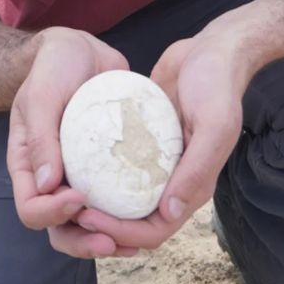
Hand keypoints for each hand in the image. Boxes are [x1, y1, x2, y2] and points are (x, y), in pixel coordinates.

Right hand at [7, 26, 136, 259]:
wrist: (79, 50)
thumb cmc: (52, 70)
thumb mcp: (42, 96)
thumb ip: (42, 137)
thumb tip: (47, 185)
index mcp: (31, 168)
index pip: (33, 210)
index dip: (52, 215)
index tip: (79, 198)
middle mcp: (55, 178)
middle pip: (61, 228)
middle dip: (84, 242)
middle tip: (112, 241)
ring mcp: (82, 174)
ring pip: (91, 221)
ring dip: (110, 237)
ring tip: (137, 242)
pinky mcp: (109, 166)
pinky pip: (118, 196)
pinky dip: (131, 211)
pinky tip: (155, 211)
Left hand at [66, 30, 249, 252]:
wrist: (212, 50)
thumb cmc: (217, 86)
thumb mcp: (214, 125)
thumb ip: (197, 169)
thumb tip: (169, 212)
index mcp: (194, 187)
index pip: (154, 231)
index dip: (120, 232)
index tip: (87, 214)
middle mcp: (175, 183)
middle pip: (134, 224)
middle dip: (101, 227)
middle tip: (70, 209)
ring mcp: (158, 166)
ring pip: (123, 202)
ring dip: (97, 207)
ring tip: (66, 193)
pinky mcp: (143, 145)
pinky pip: (117, 169)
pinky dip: (97, 175)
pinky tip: (73, 163)